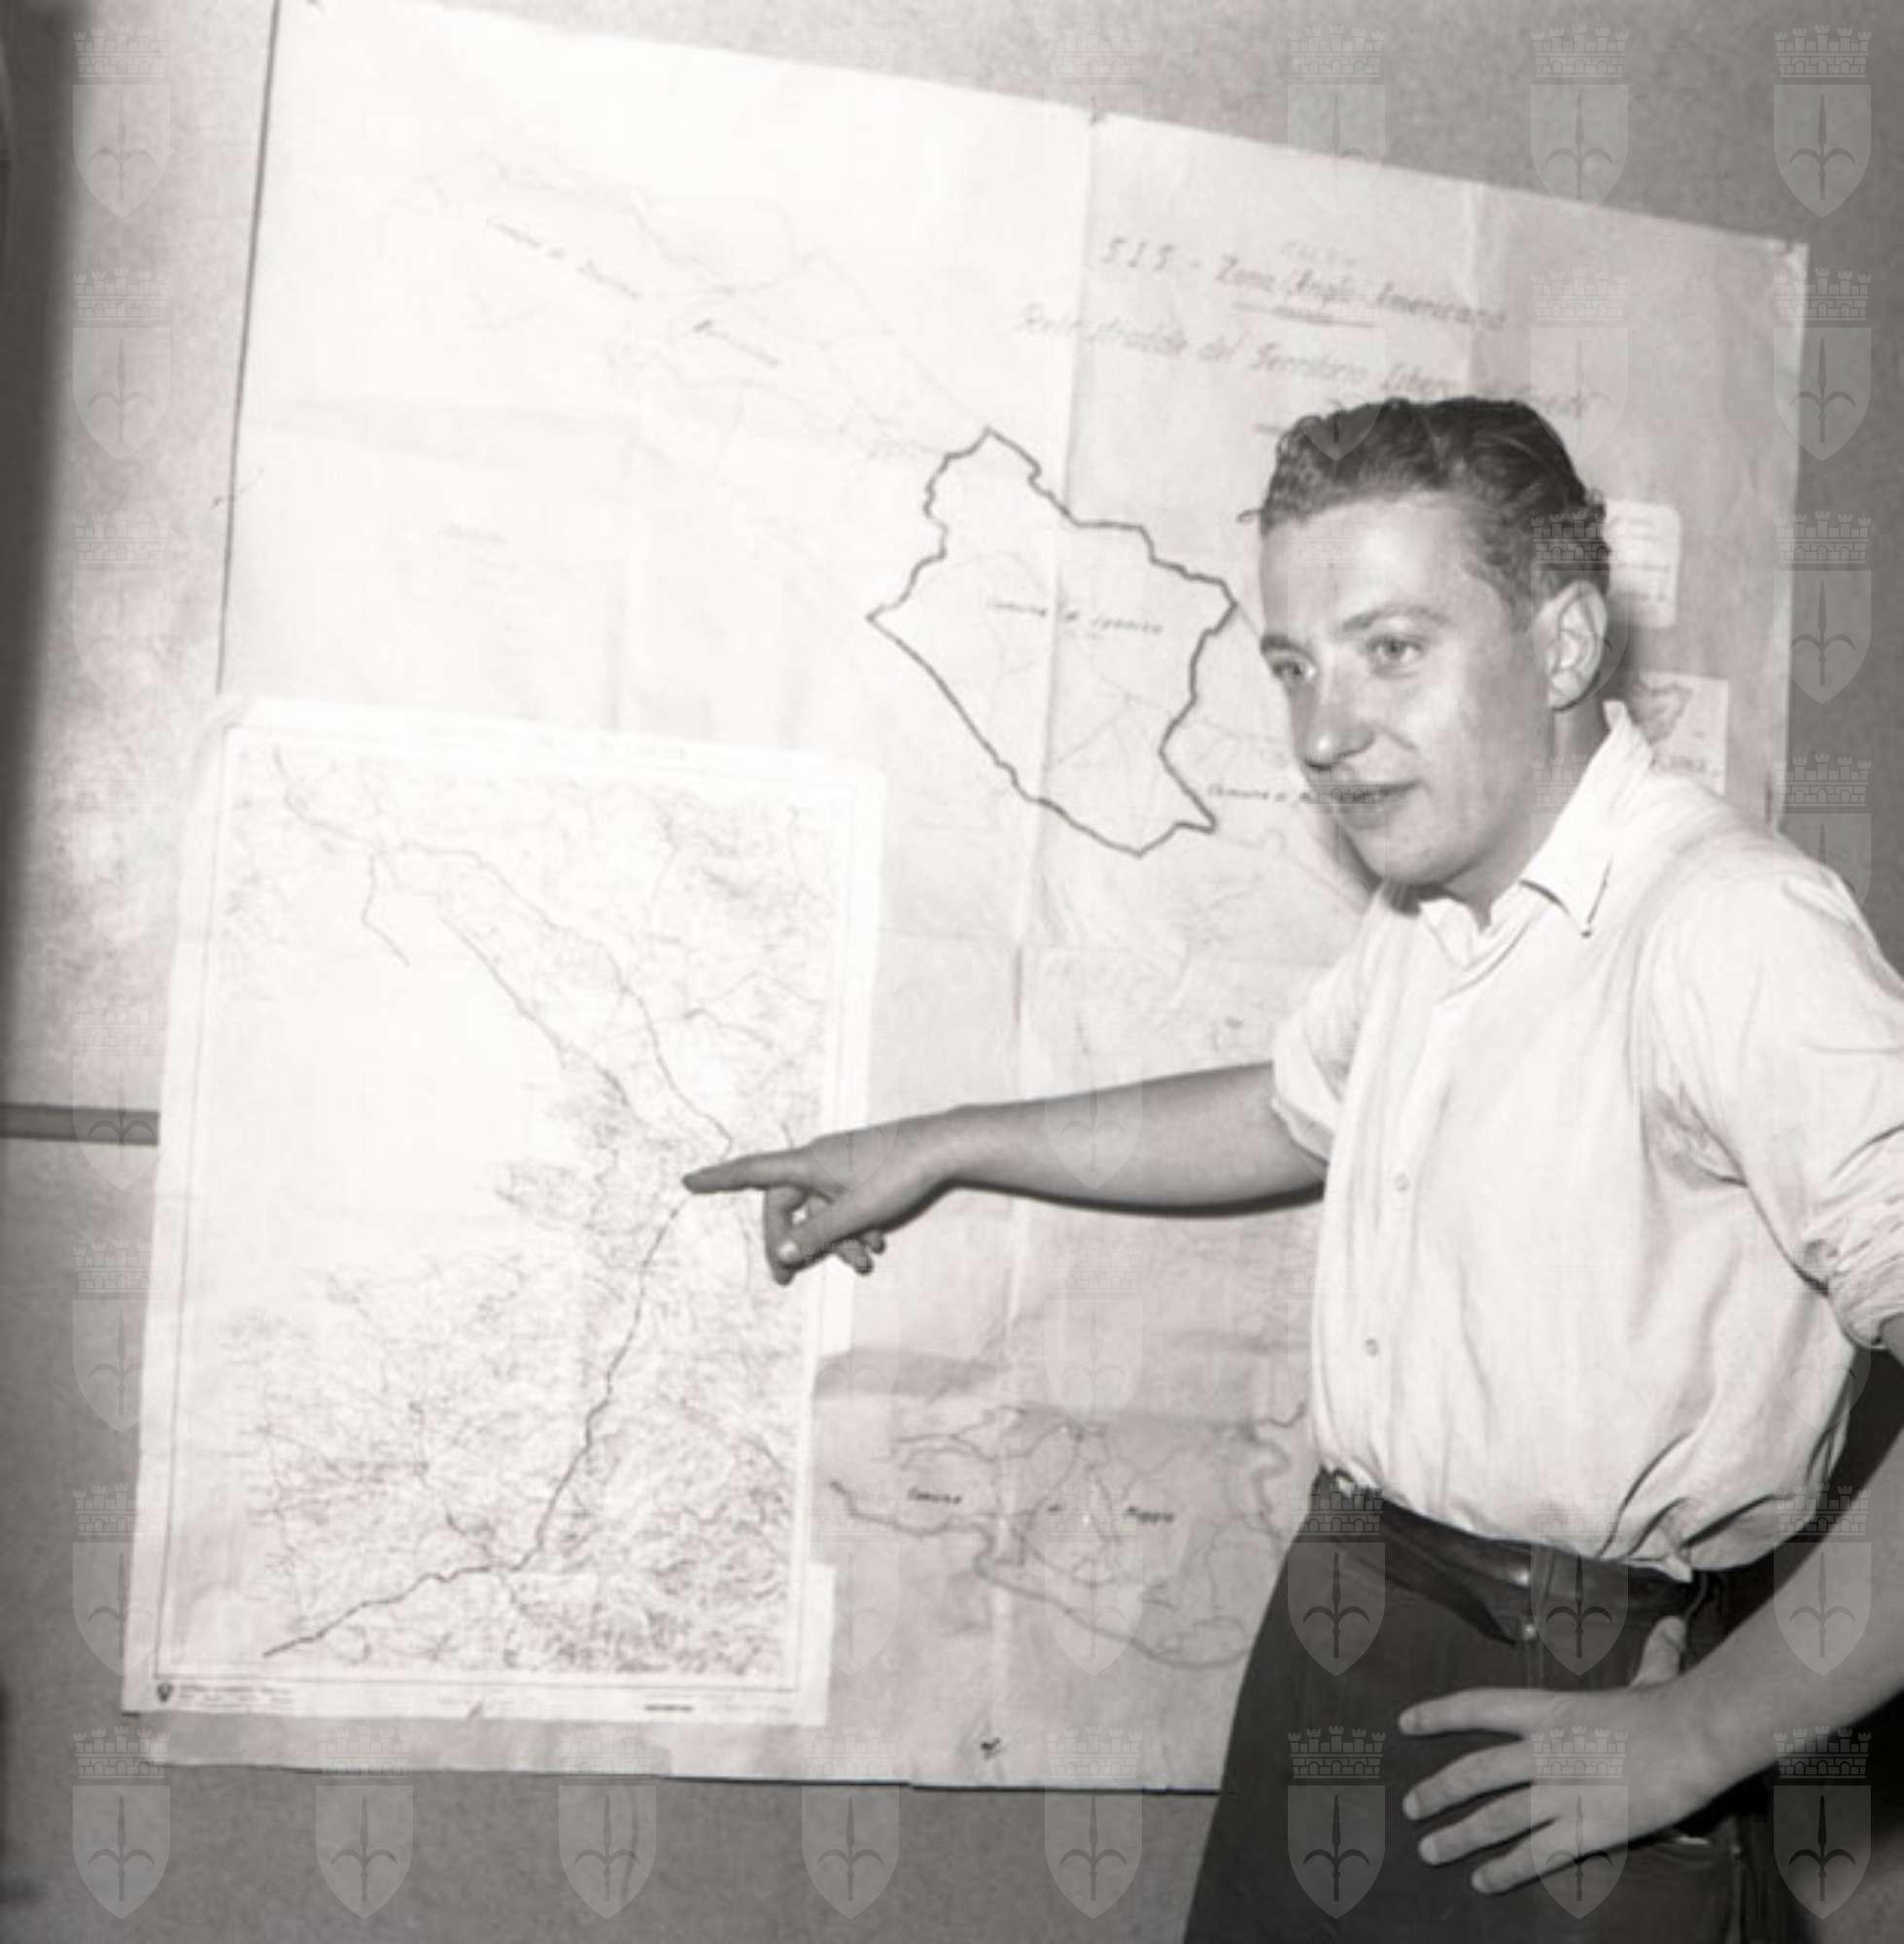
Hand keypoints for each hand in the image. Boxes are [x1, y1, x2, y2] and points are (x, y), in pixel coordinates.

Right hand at [680, 1115, 951, 1285]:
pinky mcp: (863, 1172)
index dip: (719, 1179)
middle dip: (792, 1242)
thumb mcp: (853, 1213)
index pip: (752, 1171)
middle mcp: (819, 1161)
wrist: (944, 1148)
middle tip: (787, 1279)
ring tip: (861, 1263)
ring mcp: (842, 1166)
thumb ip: (815, 1236)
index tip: (688, 1181)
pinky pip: (843, 1204)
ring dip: (834, 1240)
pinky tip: (875, 1245)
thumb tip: (780, 1252)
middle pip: (787, 1205)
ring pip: (821, 1210)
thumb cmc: (898, 1174)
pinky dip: (853, 1226)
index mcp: (808, 1163)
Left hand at [1396, 1613, 1718, 1894]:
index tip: (1406, 1723)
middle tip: (1410, 1807)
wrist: (1695, 1739)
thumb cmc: (1672, 1706)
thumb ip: (1651, 1656)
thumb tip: (1671, 1626)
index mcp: (1548, 1710)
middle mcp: (1543, 1750)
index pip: (1478, 1707)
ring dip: (1459, 1835)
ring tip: (1429, 1850)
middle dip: (1438, 1790)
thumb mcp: (1651, 1677)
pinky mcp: (1588, 1828)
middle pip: (1476, 1772)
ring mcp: (1562, 1792)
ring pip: (1497, 1818)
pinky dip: (1507, 1869)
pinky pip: (1538, 1854)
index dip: (1438, 1715)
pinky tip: (1483, 1882)